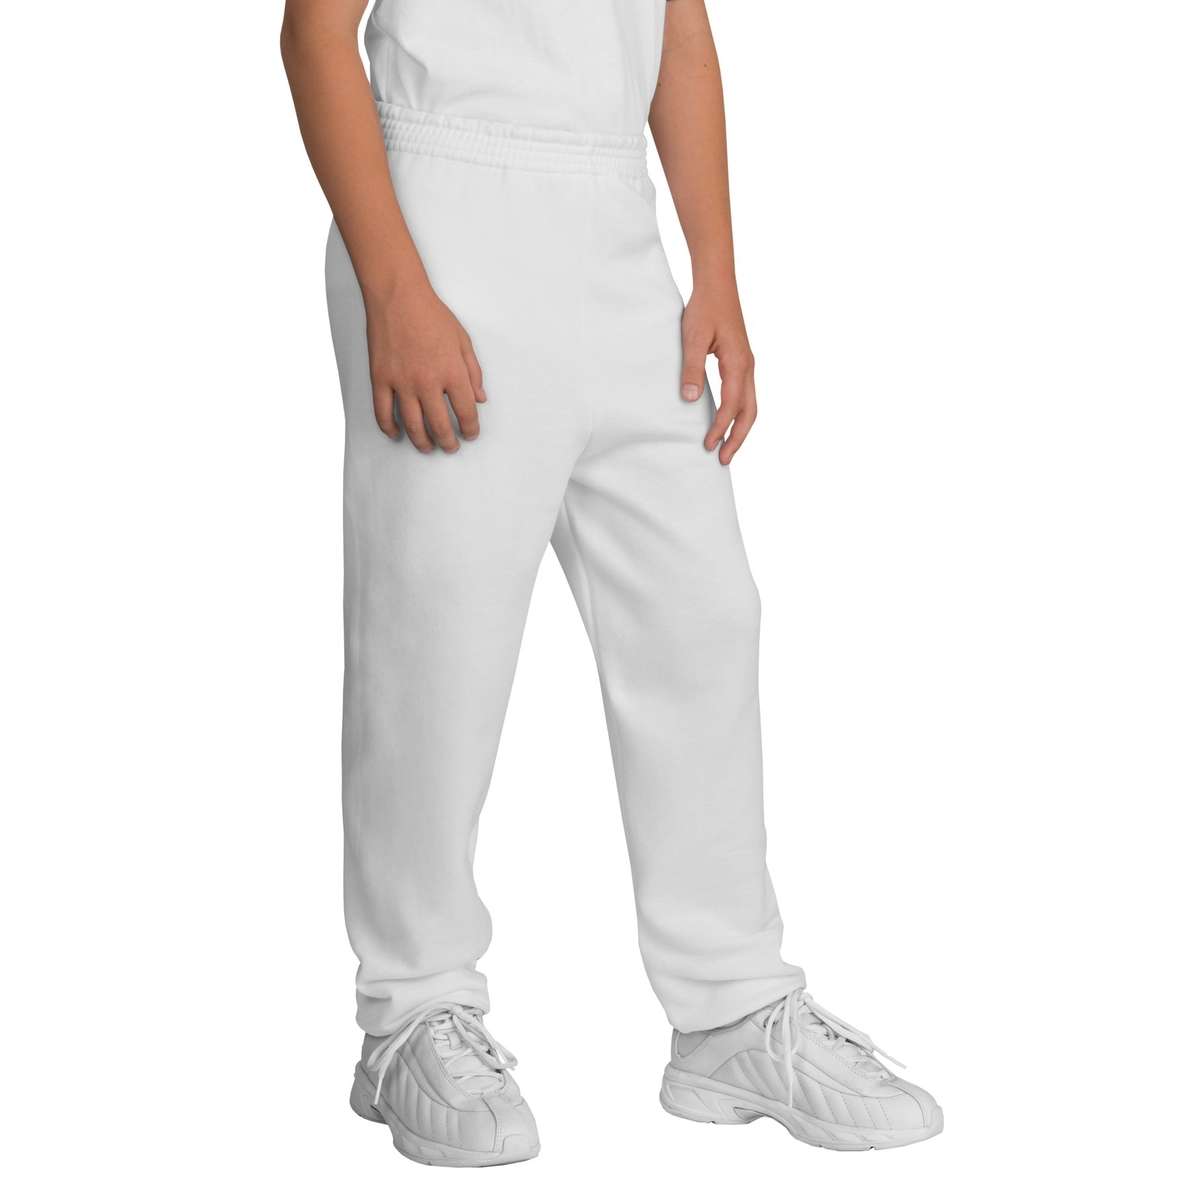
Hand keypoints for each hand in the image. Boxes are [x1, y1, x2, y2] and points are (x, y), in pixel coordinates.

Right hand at [365, 281, 485, 451]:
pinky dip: (389, 427)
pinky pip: (383, 412)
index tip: (470, 435)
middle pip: (440, 425)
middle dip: (448, 442)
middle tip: (450, 447)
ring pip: (412, 425)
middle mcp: (428, 382)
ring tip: (428, 447)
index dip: (470, 428)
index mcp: (452, 373)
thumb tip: (480, 398)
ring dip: (422, 441)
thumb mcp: (463, 340)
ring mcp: (402, 383)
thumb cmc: (432, 315)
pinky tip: (397, 434)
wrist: (398, 296)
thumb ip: (473, 372)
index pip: (466, 412)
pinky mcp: (381, 379)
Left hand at [680, 283, 756, 464]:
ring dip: (739, 428)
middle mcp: (748, 367)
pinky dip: (738, 414)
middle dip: (737, 438)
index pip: (732, 405)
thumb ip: (691, 368)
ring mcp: (746, 364)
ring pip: (750, 405)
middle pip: (749, 412)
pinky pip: (744, 395)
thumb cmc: (704, 308)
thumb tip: (691, 398)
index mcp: (738, 363)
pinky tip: (726, 421)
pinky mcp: (741, 362)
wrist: (717, 284)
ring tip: (726, 447)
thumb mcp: (692, 337)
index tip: (708, 445)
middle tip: (723, 460)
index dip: (720, 428)